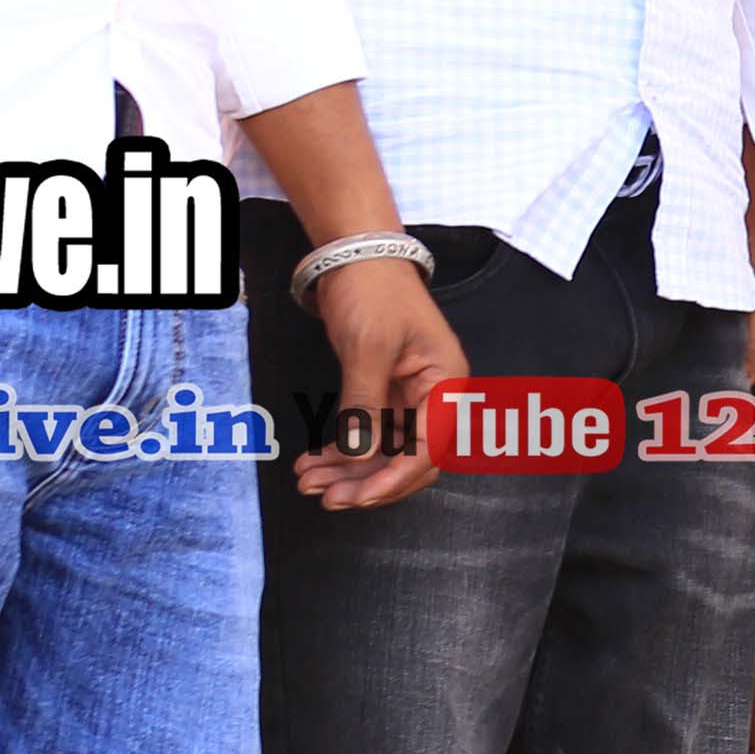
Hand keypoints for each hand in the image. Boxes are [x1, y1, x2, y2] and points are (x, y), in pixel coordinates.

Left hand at [292, 257, 464, 506]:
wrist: (356, 255)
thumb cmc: (373, 293)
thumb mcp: (367, 349)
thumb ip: (364, 406)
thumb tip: (359, 457)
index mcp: (446, 385)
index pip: (429, 450)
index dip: (395, 479)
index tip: (358, 497)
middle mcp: (434, 396)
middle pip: (409, 458)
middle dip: (367, 482)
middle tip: (324, 497)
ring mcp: (409, 396)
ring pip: (385, 451)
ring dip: (348, 471)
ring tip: (307, 481)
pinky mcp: (384, 393)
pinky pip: (368, 434)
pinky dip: (342, 451)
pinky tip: (312, 461)